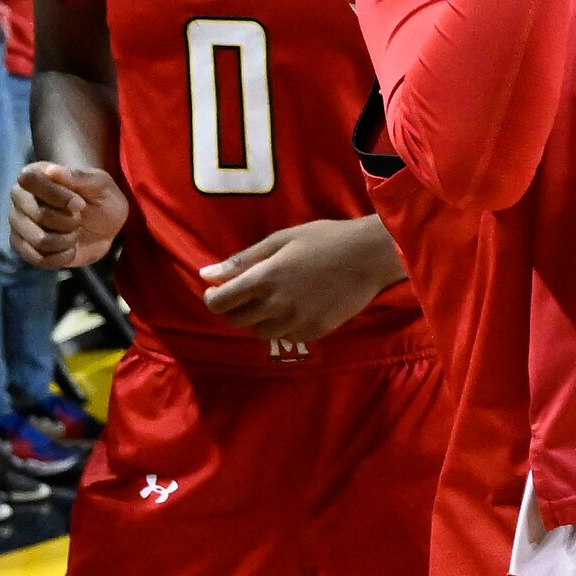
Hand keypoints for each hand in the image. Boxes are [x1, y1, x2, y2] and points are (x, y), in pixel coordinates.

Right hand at [10, 156, 127, 267]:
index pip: (29, 181)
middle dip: (68, 222)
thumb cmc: (100, 198)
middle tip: (79, 219)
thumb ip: (79, 176)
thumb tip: (50, 170)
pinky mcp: (23, 247)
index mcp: (33, 175)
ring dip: (66, 240)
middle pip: (38, 215)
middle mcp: (19, 198)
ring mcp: (18, 224)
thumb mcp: (100, 184)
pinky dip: (61, 257)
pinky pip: (38, 259)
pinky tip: (69, 249)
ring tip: (74, 233)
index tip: (80, 204)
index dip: (56, 196)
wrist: (105, 227)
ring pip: (39, 240)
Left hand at [195, 216, 405, 351]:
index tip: (220, 290)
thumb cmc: (323, 239)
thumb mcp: (280, 239)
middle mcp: (276, 305)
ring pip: (261, 333)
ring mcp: (297, 321)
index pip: (220, 303)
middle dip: (235, 308)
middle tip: (248, 294)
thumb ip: (242, 260)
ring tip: (275, 301)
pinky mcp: (316, 332)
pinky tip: (298, 308)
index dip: (213, 298)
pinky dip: (285, 325)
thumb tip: (206, 274)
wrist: (369, 256)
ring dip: (260, 319)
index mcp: (264, 278)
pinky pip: (288, 336)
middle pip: (236, 321)